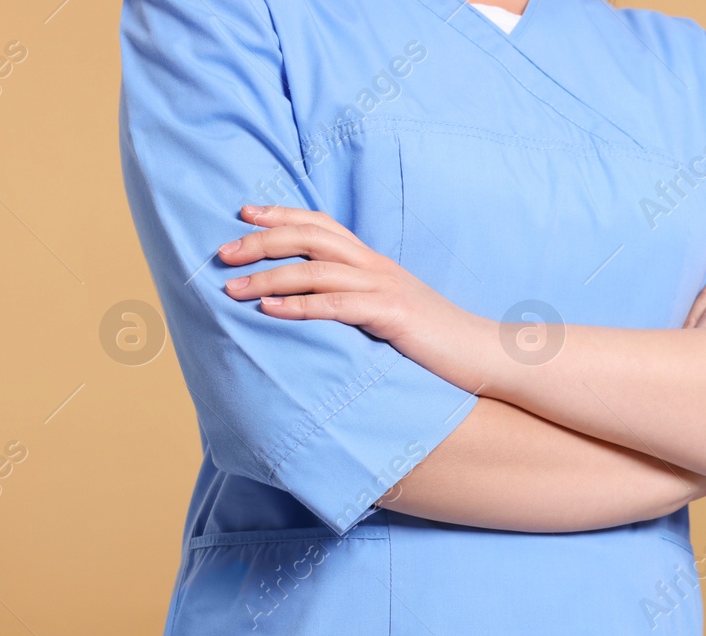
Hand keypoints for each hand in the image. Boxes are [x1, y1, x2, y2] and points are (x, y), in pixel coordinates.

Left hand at [218, 204, 472, 377]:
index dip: (281, 214)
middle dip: (262, 241)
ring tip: (232, 288)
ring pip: (316, 270)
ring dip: (268, 278)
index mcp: (374, 263)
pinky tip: (271, 312)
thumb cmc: (436, 340)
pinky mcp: (392, 316)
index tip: (244, 214)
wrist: (483, 352)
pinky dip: (300, 306)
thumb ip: (359, 301)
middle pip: (311, 238)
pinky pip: (337, 306)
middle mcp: (377, 267)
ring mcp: (385, 289)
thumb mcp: (392, 311)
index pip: (322, 225)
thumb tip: (319, 307)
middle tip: (223, 252)